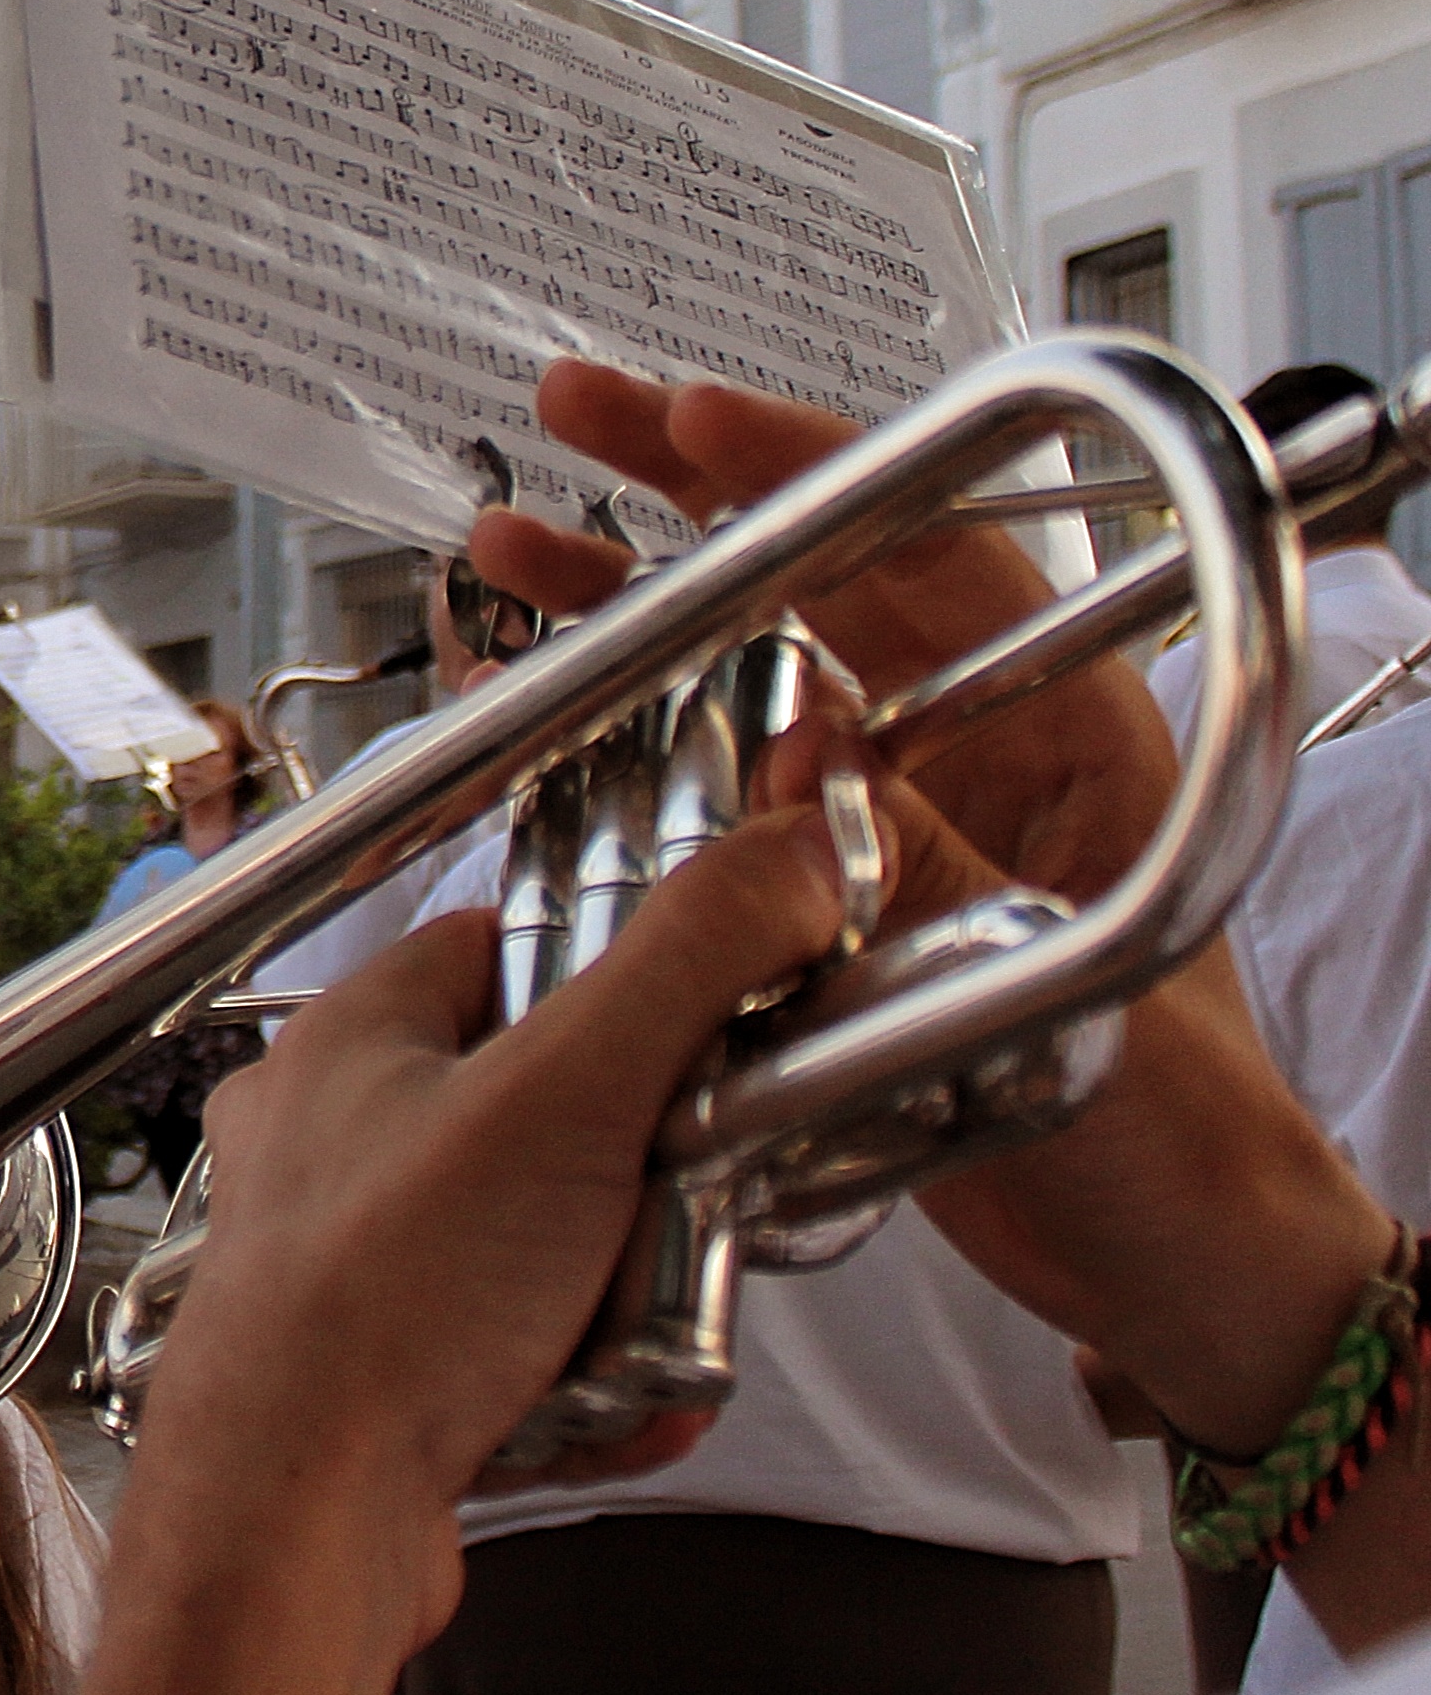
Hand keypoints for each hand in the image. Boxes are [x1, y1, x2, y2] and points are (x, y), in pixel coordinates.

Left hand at [150, 809, 846, 1650]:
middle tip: (675, 1212)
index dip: (621, 974)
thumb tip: (785, 861)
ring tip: (635, 1330)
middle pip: (551, 1109)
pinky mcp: (384, 1364)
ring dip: (625, 1297)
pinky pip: (526, 1349)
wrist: (290, 1529)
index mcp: (355, 1038)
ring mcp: (353, 1254)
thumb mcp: (569, 1095)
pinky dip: (585, 1381)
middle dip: (643, 1182)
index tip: (706, 1018)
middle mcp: (338, 1136)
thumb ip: (689, 963)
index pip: (509, 945)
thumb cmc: (375, 1307)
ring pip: (550, 1241)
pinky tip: (601, 1405)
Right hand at [476, 356, 1389, 1458]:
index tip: (697, 426)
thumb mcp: (1062, 999)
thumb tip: (798, 765)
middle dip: (690, 497)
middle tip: (576, 419)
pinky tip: (533, 714)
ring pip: (746, 678)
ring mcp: (896, 824)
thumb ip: (930, 873)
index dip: (812, 475)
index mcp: (1074, 740)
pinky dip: (621, 745)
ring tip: (508, 557)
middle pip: (820, 584)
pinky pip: (715, 797)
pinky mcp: (829, 900)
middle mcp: (975, 757)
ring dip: (627, 613)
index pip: (938, 556)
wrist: (1182, 1275)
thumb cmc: (1187, 1142)